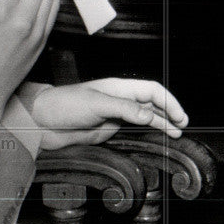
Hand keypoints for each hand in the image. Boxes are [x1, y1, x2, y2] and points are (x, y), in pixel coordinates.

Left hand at [18, 78, 189, 150]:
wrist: (42, 122)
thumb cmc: (63, 105)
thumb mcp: (95, 104)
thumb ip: (124, 110)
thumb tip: (149, 116)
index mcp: (119, 87)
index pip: (151, 90)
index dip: (168, 101)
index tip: (178, 115)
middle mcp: (120, 99)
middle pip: (152, 103)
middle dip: (169, 112)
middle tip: (182, 125)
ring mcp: (115, 114)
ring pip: (146, 116)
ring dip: (161, 123)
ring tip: (176, 132)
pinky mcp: (108, 128)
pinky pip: (134, 128)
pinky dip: (148, 131)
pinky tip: (156, 136)